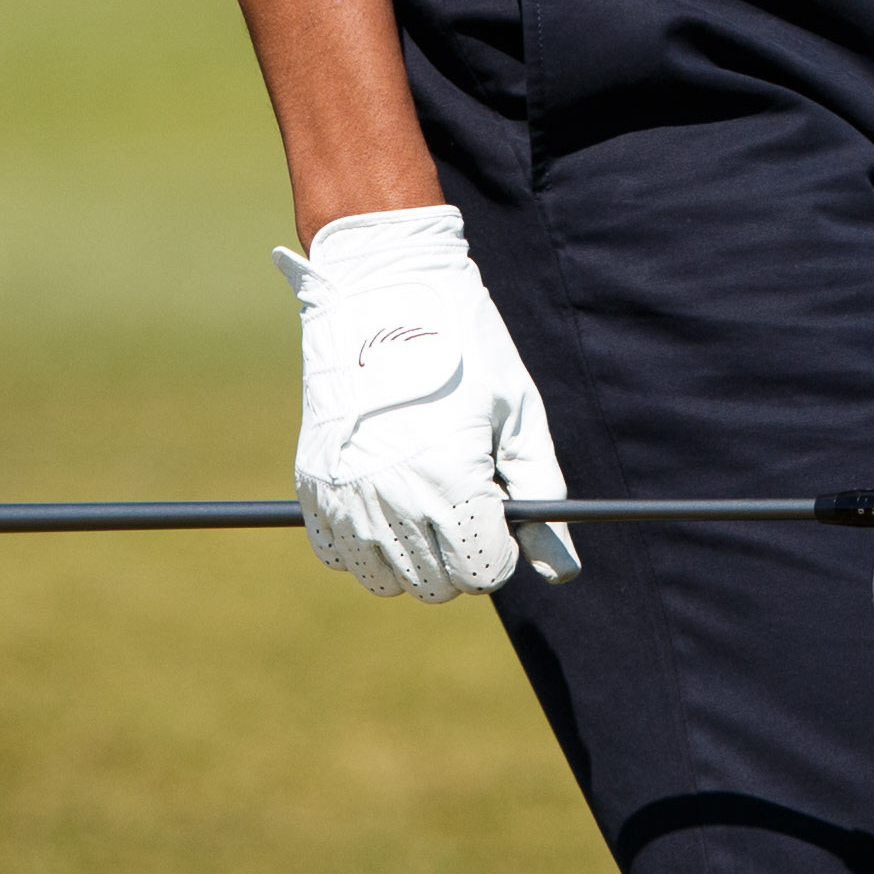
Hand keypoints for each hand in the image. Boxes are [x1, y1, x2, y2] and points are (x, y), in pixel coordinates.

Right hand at [275, 206, 578, 600]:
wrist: (383, 289)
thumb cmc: (465, 347)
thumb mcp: (517, 415)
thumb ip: (541, 494)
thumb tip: (560, 572)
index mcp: (453, 477)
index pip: (482, 571)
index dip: (501, 552)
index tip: (499, 518)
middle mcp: (395, 495)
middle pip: (436, 584)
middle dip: (461, 556)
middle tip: (465, 503)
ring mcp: (346, 492)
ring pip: (386, 579)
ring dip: (414, 557)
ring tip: (425, 501)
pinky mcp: (313, 482)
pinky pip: (338, 554)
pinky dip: (363, 544)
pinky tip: (384, 502)